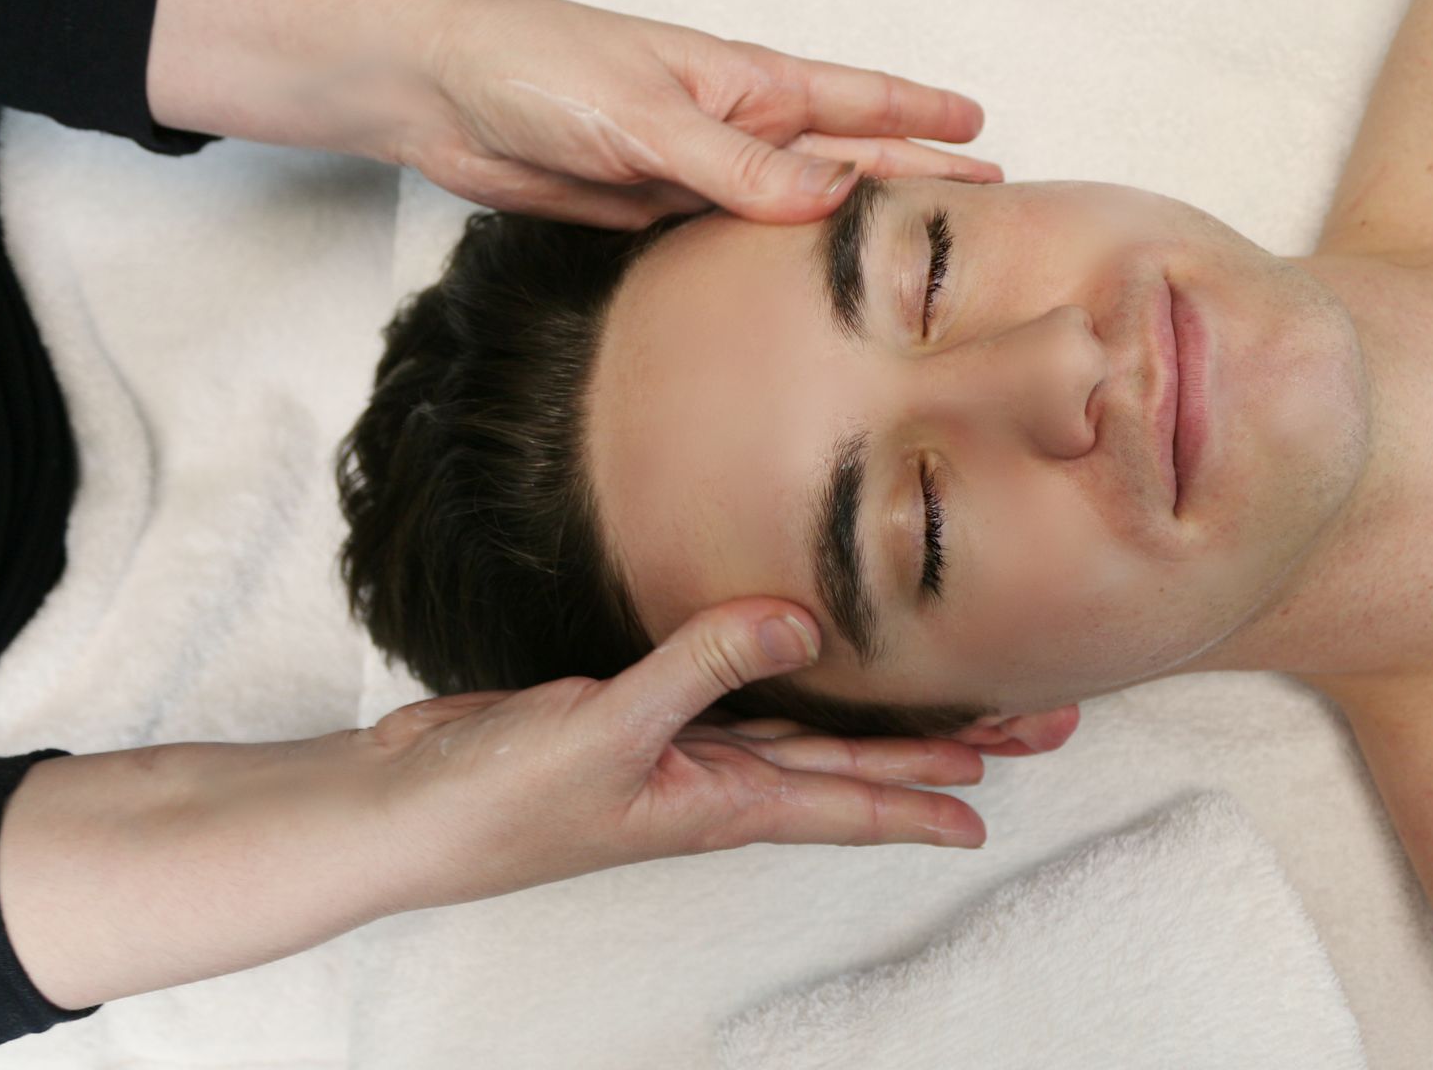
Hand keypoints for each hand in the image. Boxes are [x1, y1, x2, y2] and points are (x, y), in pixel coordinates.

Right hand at [359, 599, 991, 912]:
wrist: (404, 810)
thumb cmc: (494, 802)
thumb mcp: (606, 732)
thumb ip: (703, 667)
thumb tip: (804, 619)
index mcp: (719, 802)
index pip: (845, 802)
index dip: (920, 803)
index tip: (991, 811)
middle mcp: (714, 781)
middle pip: (850, 767)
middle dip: (941, 753)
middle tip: (1028, 734)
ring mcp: (679, 751)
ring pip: (803, 734)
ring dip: (879, 727)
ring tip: (956, 714)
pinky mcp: (639, 715)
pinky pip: (735, 696)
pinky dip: (781, 681)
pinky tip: (807, 664)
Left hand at [411, 0, 1001, 226]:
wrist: (448, 98)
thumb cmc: (543, 70)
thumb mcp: (649, 118)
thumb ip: (739, 167)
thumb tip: (837, 198)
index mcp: (746, 84)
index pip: (858, 100)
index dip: (921, 116)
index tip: (983, 129)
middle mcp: (735, 128)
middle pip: (847, 159)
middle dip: (914, 177)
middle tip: (984, 204)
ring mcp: (700, 173)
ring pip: (798, 209)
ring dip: (853, 229)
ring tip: (914, 259)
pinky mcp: (659, 214)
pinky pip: (738, 243)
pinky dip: (780, 262)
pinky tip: (810, 284)